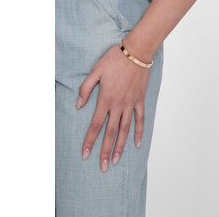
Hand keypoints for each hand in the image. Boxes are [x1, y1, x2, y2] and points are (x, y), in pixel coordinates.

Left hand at [76, 44, 149, 172]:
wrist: (136, 52)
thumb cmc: (115, 59)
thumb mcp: (96, 70)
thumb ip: (86, 88)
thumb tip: (78, 105)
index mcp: (105, 98)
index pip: (95, 125)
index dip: (90, 140)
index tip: (86, 154)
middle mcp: (118, 105)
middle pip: (110, 132)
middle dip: (104, 150)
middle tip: (102, 167)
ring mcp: (130, 103)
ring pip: (125, 129)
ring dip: (120, 146)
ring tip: (115, 160)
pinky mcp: (140, 100)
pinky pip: (140, 119)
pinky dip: (139, 132)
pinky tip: (136, 143)